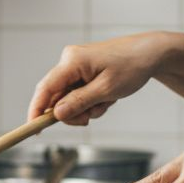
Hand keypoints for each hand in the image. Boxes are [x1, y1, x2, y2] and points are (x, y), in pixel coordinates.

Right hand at [27, 32, 178, 125]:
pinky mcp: (83, 71)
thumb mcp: (106, 90)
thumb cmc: (132, 67)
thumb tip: (57, 114)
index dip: (36, 110)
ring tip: (106, 103)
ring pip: (68, 98)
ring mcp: (76, 65)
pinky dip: (91, 101)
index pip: (45, 89)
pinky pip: (78, 93)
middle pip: (56, 97)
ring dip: (85, 108)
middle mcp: (69, 61)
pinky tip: (107, 97)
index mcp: (72, 61)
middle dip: (72, 112)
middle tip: (90, 118)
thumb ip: (79, 102)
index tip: (33, 128)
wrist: (150, 54)